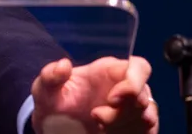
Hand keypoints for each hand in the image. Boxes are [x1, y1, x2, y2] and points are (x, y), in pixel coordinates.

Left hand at [32, 56, 157, 132]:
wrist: (55, 129)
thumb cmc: (53, 104)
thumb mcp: (44, 89)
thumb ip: (50, 76)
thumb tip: (63, 64)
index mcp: (108, 71)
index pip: (139, 66)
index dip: (134, 81)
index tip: (113, 99)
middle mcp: (126, 88)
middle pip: (143, 96)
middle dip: (123, 112)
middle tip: (96, 116)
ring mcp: (133, 110)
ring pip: (146, 117)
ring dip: (123, 126)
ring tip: (98, 127)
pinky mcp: (135, 129)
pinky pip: (146, 132)